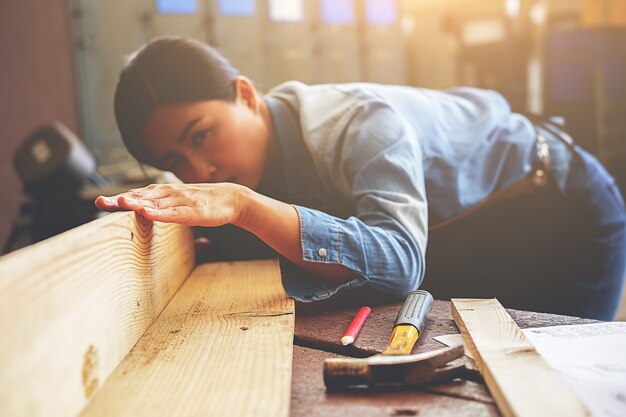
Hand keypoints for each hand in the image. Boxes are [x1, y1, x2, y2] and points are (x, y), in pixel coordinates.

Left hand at [94, 183, 248, 226]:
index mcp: (165, 193)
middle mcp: (170, 194)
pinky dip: (159, 213)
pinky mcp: (193, 211)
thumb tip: (143, 212)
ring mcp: (181, 201)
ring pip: (155, 202)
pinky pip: (173, 213)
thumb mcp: (179, 204)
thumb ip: (161, 206)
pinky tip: (147, 213)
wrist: (231, 198)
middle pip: (141, 197)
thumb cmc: (203, 202)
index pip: (138, 195)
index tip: (100, 202)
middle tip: (101, 202)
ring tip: (121, 203)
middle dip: (121, 200)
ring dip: (138, 202)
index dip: (119, 198)